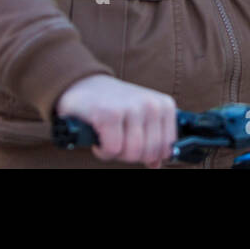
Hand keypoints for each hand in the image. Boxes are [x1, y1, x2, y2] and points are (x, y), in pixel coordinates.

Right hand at [54, 73, 177, 167]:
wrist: (84, 84)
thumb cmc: (114, 104)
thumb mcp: (141, 118)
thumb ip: (152, 139)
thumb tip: (157, 164)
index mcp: (164, 106)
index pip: (165, 149)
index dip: (148, 155)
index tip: (135, 146)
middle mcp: (151, 105)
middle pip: (148, 153)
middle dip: (130, 155)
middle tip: (118, 141)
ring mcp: (131, 108)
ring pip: (132, 153)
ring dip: (115, 153)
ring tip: (109, 138)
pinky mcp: (110, 114)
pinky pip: (112, 150)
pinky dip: (102, 151)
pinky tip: (99, 137)